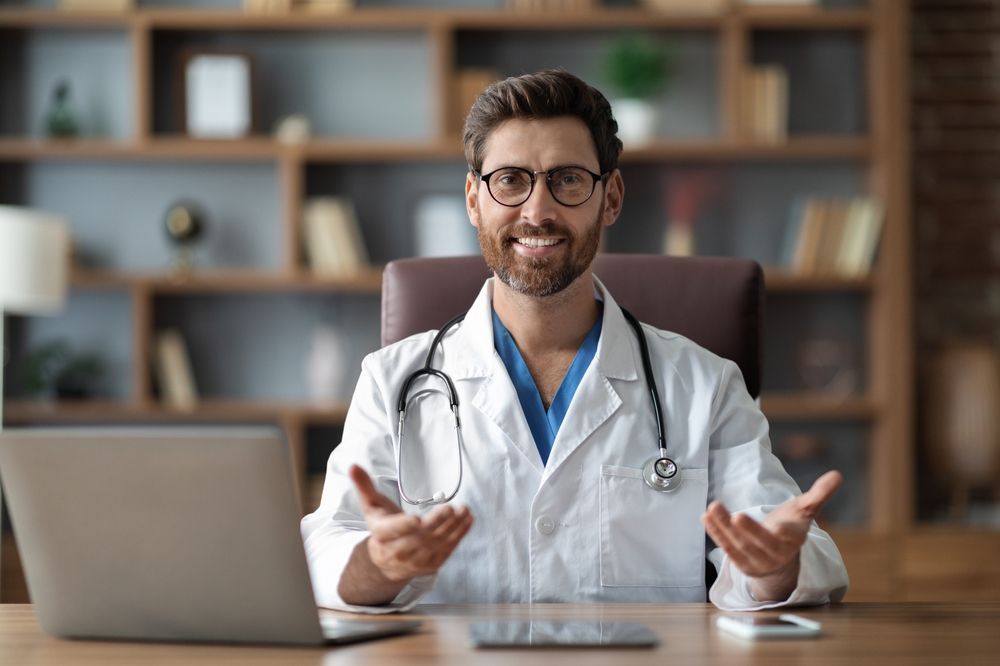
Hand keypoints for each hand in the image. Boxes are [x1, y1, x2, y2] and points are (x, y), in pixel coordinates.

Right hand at [349, 464, 473, 582]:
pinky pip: (448, 549)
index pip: (392, 531)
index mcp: (382, 535)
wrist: (386, 561)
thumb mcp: (370, 507)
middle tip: (449, 508)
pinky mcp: (432, 563)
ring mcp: (417, 560)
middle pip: (419, 537)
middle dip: (436, 523)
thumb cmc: (381, 527)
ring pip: (437, 543)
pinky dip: (460, 534)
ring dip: (453, 527)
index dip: (403, 526)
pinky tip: (467, 519)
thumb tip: (354, 466)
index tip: (416, 519)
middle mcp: (399, 551)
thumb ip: (364, 486)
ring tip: (464, 510)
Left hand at [701, 470, 842, 599]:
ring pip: (737, 545)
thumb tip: (838, 474)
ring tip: (712, 508)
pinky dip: (716, 533)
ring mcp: (756, 562)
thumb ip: (819, 494)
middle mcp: (773, 555)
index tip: (759, 521)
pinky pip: (727, 548)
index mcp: (790, 542)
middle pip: (756, 544)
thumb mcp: (805, 511)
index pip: (780, 538)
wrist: (782, 558)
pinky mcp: (741, 563)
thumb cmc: (792, 528)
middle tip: (730, 513)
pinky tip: (706, 517)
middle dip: (743, 530)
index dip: (770, 531)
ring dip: (722, 527)